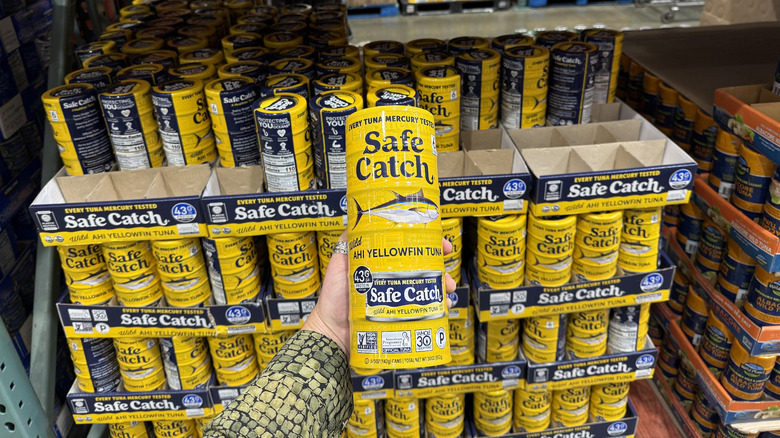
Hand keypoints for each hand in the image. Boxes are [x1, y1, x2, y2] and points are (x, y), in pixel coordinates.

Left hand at [302, 231, 456, 357]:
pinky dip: (437, 308)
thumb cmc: (333, 297)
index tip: (443, 244)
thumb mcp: (341, 262)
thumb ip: (349, 242)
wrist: (331, 330)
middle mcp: (393, 279)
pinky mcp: (400, 316)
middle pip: (425, 269)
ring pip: (428, 289)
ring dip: (443, 287)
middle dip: (442, 268)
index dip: (430, 244)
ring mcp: (398, 298)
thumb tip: (359, 217)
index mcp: (383, 263)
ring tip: (447, 289)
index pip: (411, 249)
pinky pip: (424, 311)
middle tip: (446, 273)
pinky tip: (443, 307)